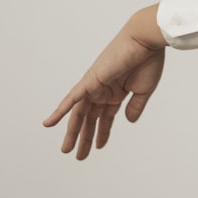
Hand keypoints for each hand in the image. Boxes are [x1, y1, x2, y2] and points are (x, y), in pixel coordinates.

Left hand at [43, 5, 166, 159]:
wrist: (145, 42)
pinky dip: (60, 111)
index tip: (99, 147)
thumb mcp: (144, 91)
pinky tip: (49, 124)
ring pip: (80, 114)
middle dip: (85, 138)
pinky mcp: (90, 81)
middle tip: (79, 156)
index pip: (106, 117)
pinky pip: (72, 98)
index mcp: (116, 93)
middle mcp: (103, 91)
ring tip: (67, 150)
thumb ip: (135, 107)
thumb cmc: (148, 61)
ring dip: (73, 132)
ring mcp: (94, 86)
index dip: (103, 133)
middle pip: (90, 119)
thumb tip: (128, 121)